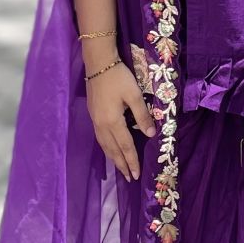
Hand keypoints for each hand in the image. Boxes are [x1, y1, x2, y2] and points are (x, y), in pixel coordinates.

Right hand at [86, 63, 155, 179]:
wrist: (98, 64)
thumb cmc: (119, 78)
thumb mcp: (134, 95)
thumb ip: (142, 115)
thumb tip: (150, 134)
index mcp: (113, 122)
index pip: (125, 146)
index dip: (132, 161)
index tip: (136, 175)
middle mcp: (102, 125)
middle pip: (113, 150)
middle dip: (122, 165)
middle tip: (129, 178)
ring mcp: (95, 121)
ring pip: (105, 145)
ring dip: (113, 158)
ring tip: (120, 169)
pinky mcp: (93, 115)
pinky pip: (100, 138)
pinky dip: (106, 148)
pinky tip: (109, 149)